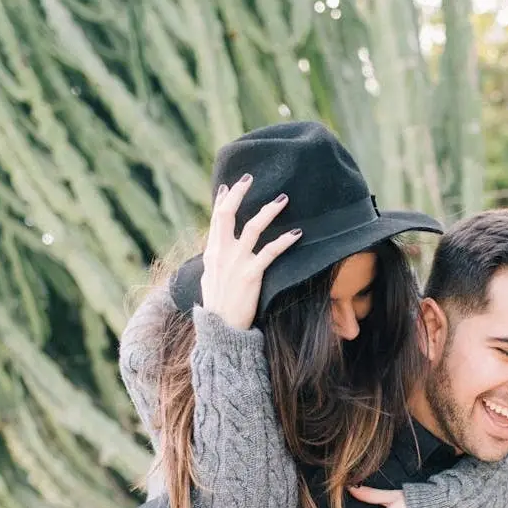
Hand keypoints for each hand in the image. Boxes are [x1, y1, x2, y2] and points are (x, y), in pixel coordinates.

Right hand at [200, 173, 301, 329]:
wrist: (221, 329)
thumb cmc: (218, 306)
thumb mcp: (210, 278)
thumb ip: (214, 259)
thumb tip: (216, 247)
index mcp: (211, 253)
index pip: (215, 219)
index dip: (222, 200)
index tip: (228, 185)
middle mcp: (222, 253)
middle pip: (228, 214)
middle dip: (238, 193)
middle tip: (250, 178)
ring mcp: (236, 263)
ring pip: (253, 228)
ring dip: (268, 210)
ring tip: (283, 199)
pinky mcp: (252, 275)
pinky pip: (270, 252)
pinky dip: (284, 241)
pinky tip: (297, 233)